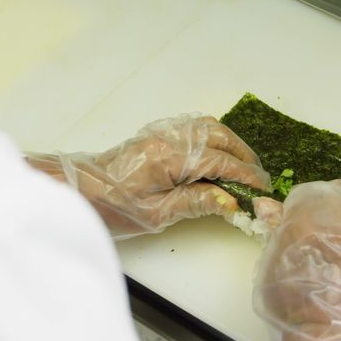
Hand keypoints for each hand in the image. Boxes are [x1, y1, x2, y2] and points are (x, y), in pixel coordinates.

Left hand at [28, 115, 269, 239]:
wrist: (78, 191)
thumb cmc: (113, 208)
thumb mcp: (157, 215)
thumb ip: (196, 203)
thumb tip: (230, 201)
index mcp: (168, 157)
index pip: (218, 161)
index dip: (244, 175)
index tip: (262, 188)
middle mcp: (167, 137)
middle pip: (218, 136)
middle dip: (243, 155)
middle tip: (258, 178)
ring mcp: (161, 132)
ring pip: (207, 126)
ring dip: (230, 143)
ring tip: (243, 165)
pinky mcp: (155, 134)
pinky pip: (193, 126)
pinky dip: (213, 136)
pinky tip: (218, 152)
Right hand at [251, 180, 340, 340]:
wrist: (329, 335)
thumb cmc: (291, 299)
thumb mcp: (271, 261)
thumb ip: (276, 230)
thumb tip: (269, 208)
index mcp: (313, 208)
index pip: (308, 193)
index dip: (300, 208)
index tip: (296, 224)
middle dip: (331, 207)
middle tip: (321, 232)